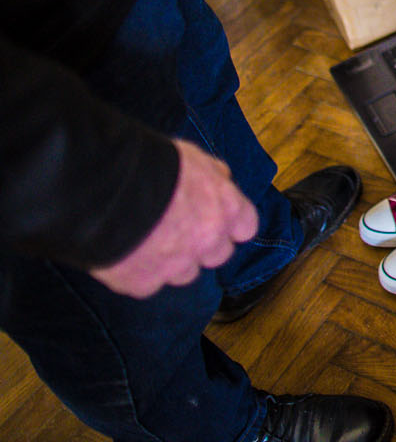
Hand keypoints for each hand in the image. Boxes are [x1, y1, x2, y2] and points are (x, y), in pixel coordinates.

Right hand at [90, 139, 257, 297]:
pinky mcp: (144, 282)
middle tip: (175, 231)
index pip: (246, 228)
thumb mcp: (193, 157)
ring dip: (170, 262)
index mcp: (227, 208)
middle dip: (201, 246)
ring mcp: (177, 265)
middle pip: (217, 255)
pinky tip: (122, 253)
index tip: (216, 223)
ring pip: (183, 274)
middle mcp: (208, 240)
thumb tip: (223, 180)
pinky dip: (136, 273)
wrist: (104, 186)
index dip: (230, 226)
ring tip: (145, 240)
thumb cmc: (150, 164)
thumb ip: (214, 174)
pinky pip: (147, 284)